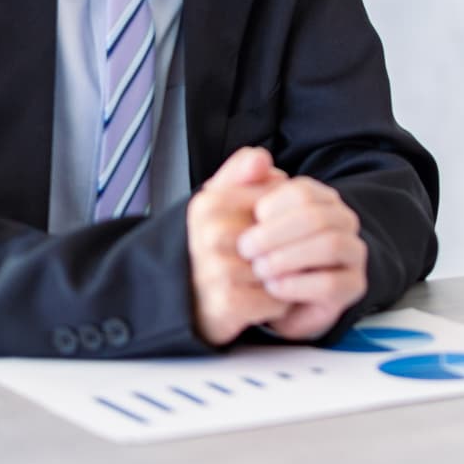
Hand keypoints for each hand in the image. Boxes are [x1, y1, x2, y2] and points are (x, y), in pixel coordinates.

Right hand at [186, 146, 290, 345]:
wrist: (178, 305)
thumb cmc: (207, 248)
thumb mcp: (216, 200)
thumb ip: (240, 171)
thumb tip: (263, 158)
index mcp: (208, 204)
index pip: (275, 201)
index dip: (282, 217)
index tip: (267, 229)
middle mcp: (211, 235)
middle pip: (282, 235)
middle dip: (286, 248)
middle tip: (269, 259)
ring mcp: (218, 270)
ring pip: (283, 267)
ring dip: (283, 277)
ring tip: (263, 279)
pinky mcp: (228, 303)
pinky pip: (278, 298)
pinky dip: (277, 303)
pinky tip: (260, 300)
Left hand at [238, 176, 367, 340]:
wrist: (273, 298)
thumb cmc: (260, 253)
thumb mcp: (244, 217)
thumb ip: (245, 182)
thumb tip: (259, 158)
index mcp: (321, 199)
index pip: (303, 191)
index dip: (273, 204)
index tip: (251, 220)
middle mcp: (343, 221)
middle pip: (317, 216)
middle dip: (275, 233)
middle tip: (245, 248)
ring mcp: (353, 253)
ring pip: (330, 245)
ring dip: (287, 257)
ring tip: (260, 269)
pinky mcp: (353, 286)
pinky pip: (331, 282)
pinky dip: (297, 285)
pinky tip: (274, 288)